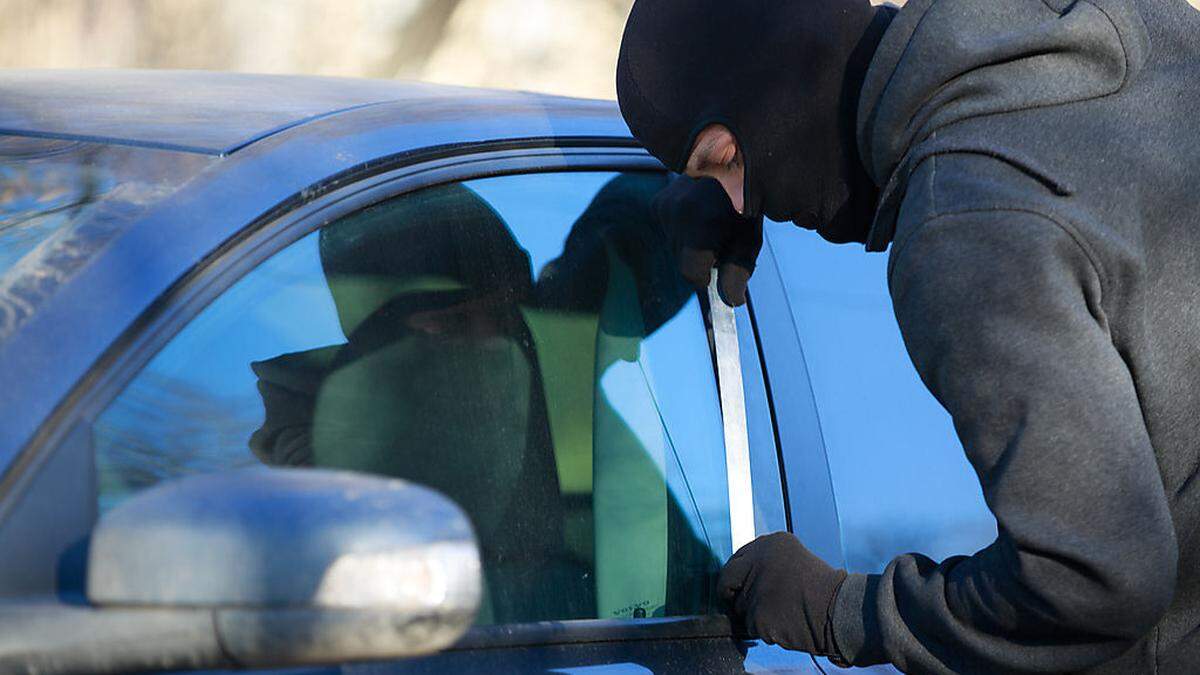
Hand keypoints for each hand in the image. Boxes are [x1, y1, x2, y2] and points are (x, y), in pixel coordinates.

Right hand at [652, 175, 763, 306]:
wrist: (732, 163)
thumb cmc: (745, 203)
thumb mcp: (749, 239)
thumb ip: (738, 272)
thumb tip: (733, 301)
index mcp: (701, 225)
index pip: (689, 272)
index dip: (703, 277)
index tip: (714, 270)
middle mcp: (676, 214)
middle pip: (681, 261)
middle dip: (699, 258)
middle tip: (720, 238)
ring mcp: (664, 206)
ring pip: (673, 247)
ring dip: (690, 244)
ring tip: (710, 223)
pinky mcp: (658, 203)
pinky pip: (667, 232)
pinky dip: (681, 231)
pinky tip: (697, 215)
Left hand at [718, 532, 848, 656]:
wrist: (839, 609)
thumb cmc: (822, 589)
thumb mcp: (794, 561)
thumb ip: (766, 564)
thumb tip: (742, 577)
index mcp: (769, 543)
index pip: (736, 560)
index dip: (737, 575)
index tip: (738, 585)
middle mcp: (758, 560)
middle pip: (727, 580)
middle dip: (731, 593)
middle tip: (742, 603)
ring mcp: (756, 587)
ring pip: (741, 606)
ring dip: (755, 613)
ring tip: (783, 611)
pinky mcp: (757, 614)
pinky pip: (751, 626)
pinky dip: (764, 629)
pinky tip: (785, 623)